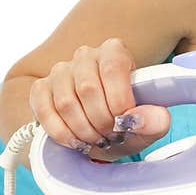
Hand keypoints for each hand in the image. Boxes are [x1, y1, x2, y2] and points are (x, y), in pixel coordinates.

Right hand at [29, 37, 170, 155]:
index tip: (125, 123)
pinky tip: (76, 142)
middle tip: (111, 137)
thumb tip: (145, 118)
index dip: (119, 101)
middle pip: (88, 88)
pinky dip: (61, 133)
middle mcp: (85, 55)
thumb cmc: (125, 123)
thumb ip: (155, 122)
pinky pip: (44, 111)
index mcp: (114, 52)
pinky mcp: (41, 89)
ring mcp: (60, 71)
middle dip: (102, 121)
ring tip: (97, 140)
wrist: (99, 133)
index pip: (113, 68)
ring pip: (66, 102)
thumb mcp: (147, 126)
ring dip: (83, 130)